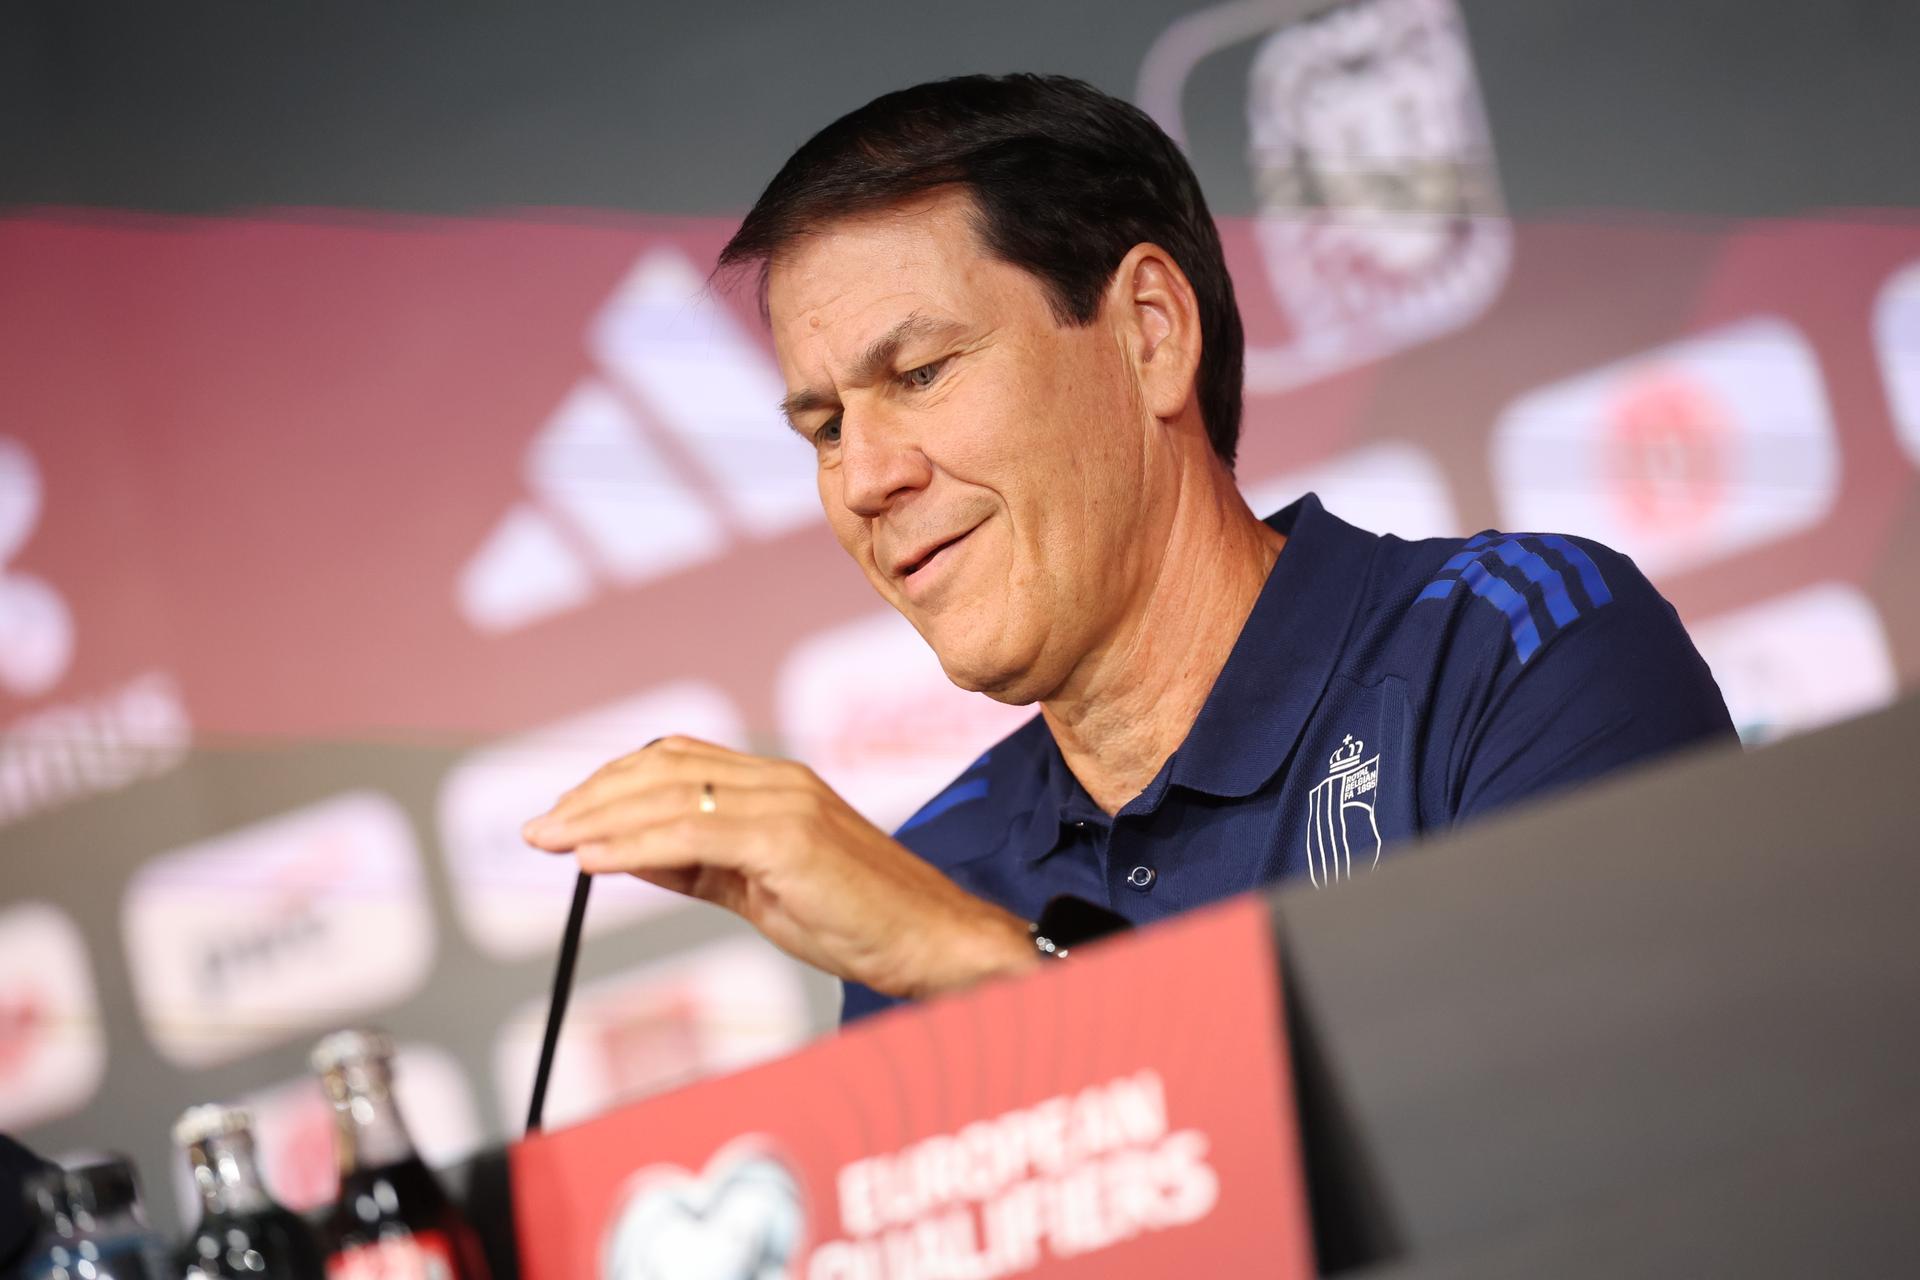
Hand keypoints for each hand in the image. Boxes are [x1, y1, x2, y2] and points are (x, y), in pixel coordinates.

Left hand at [521, 736, 1036, 998]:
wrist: (931, 943)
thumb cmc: (857, 921)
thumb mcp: (758, 888)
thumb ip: (695, 865)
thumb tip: (621, 854)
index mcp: (777, 784)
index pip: (676, 762)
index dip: (611, 783)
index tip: (564, 816)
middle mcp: (780, 780)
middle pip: (663, 767)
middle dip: (591, 795)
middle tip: (538, 829)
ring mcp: (787, 805)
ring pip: (671, 793)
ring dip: (599, 816)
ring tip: (551, 840)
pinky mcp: (790, 840)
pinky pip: (695, 833)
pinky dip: (636, 844)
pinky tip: (595, 860)